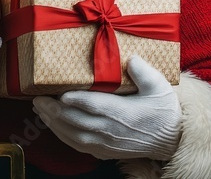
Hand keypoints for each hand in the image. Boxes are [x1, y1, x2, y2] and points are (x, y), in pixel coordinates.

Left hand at [32, 56, 181, 160]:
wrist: (172, 140)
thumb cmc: (164, 110)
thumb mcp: (159, 86)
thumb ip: (144, 72)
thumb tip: (131, 58)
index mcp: (124, 113)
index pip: (95, 107)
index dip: (76, 100)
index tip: (60, 93)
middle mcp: (112, 130)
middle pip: (77, 121)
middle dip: (54, 110)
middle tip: (38, 97)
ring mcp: (106, 143)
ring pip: (73, 135)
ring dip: (54, 122)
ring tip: (40, 109)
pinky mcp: (104, 151)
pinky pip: (77, 145)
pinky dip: (62, 135)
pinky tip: (53, 125)